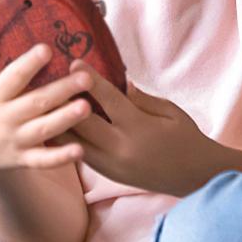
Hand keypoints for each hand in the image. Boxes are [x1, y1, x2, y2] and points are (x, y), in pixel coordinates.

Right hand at [0, 12, 89, 170]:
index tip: (47, 49)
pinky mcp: (24, 159)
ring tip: (87, 107)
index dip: (29, 64)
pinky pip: (43, 160)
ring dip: (65, 119)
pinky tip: (81, 151)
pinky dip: (60, 158)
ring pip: (43, 130)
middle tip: (86, 78)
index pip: (13, 76)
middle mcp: (5, 116)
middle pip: (36, 102)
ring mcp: (15, 139)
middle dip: (61, 90)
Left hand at [59, 62, 221, 196]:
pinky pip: (82, 156)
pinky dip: (68, 141)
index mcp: (138, 128)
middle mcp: (121, 149)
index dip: (89, 79)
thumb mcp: (170, 111)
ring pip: (75, 144)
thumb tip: (118, 82)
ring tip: (43, 104)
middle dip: (64, 101)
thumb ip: (142, 98)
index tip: (72, 62)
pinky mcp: (109, 176)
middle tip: (48, 81)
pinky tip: (56, 125)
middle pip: (82, 123)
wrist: (197, 179)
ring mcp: (113, 166)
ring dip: (58, 123)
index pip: (107, 99)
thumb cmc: (186, 138)